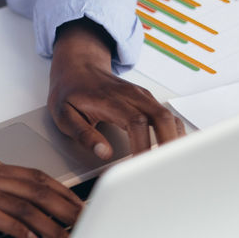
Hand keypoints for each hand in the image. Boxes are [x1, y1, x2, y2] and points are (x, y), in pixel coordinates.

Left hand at [48, 22, 185, 158]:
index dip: (143, 146)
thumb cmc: (69, 92)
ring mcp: (142, 96)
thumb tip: (103, 152)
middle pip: (161, 117)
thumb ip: (83, 134)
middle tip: (166, 169)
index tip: (142, 165)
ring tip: (172, 164)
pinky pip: (168, 116)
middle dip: (168, 144)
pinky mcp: (147, 100)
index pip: (135, 122)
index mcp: (110, 99)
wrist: (76, 68)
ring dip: (175, 140)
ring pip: (169, 116)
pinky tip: (171, 149)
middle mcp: (131, 95)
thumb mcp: (63, 114)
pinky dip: (174, 133)